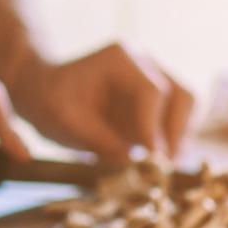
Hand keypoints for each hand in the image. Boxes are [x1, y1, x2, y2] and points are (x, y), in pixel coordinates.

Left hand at [7, 43, 192, 160]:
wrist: (41, 92)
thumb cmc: (48, 100)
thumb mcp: (64, 121)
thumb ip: (99, 140)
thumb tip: (134, 161)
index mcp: (121, 59)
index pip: (152, 92)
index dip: (154, 128)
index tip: (151, 159)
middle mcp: (145, 65)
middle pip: (182, 96)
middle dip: (176, 133)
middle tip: (163, 166)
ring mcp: (154, 82)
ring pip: (186, 109)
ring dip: (179, 139)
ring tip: (161, 168)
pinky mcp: (155, 104)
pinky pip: (178, 122)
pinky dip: (173, 143)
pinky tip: (156, 163)